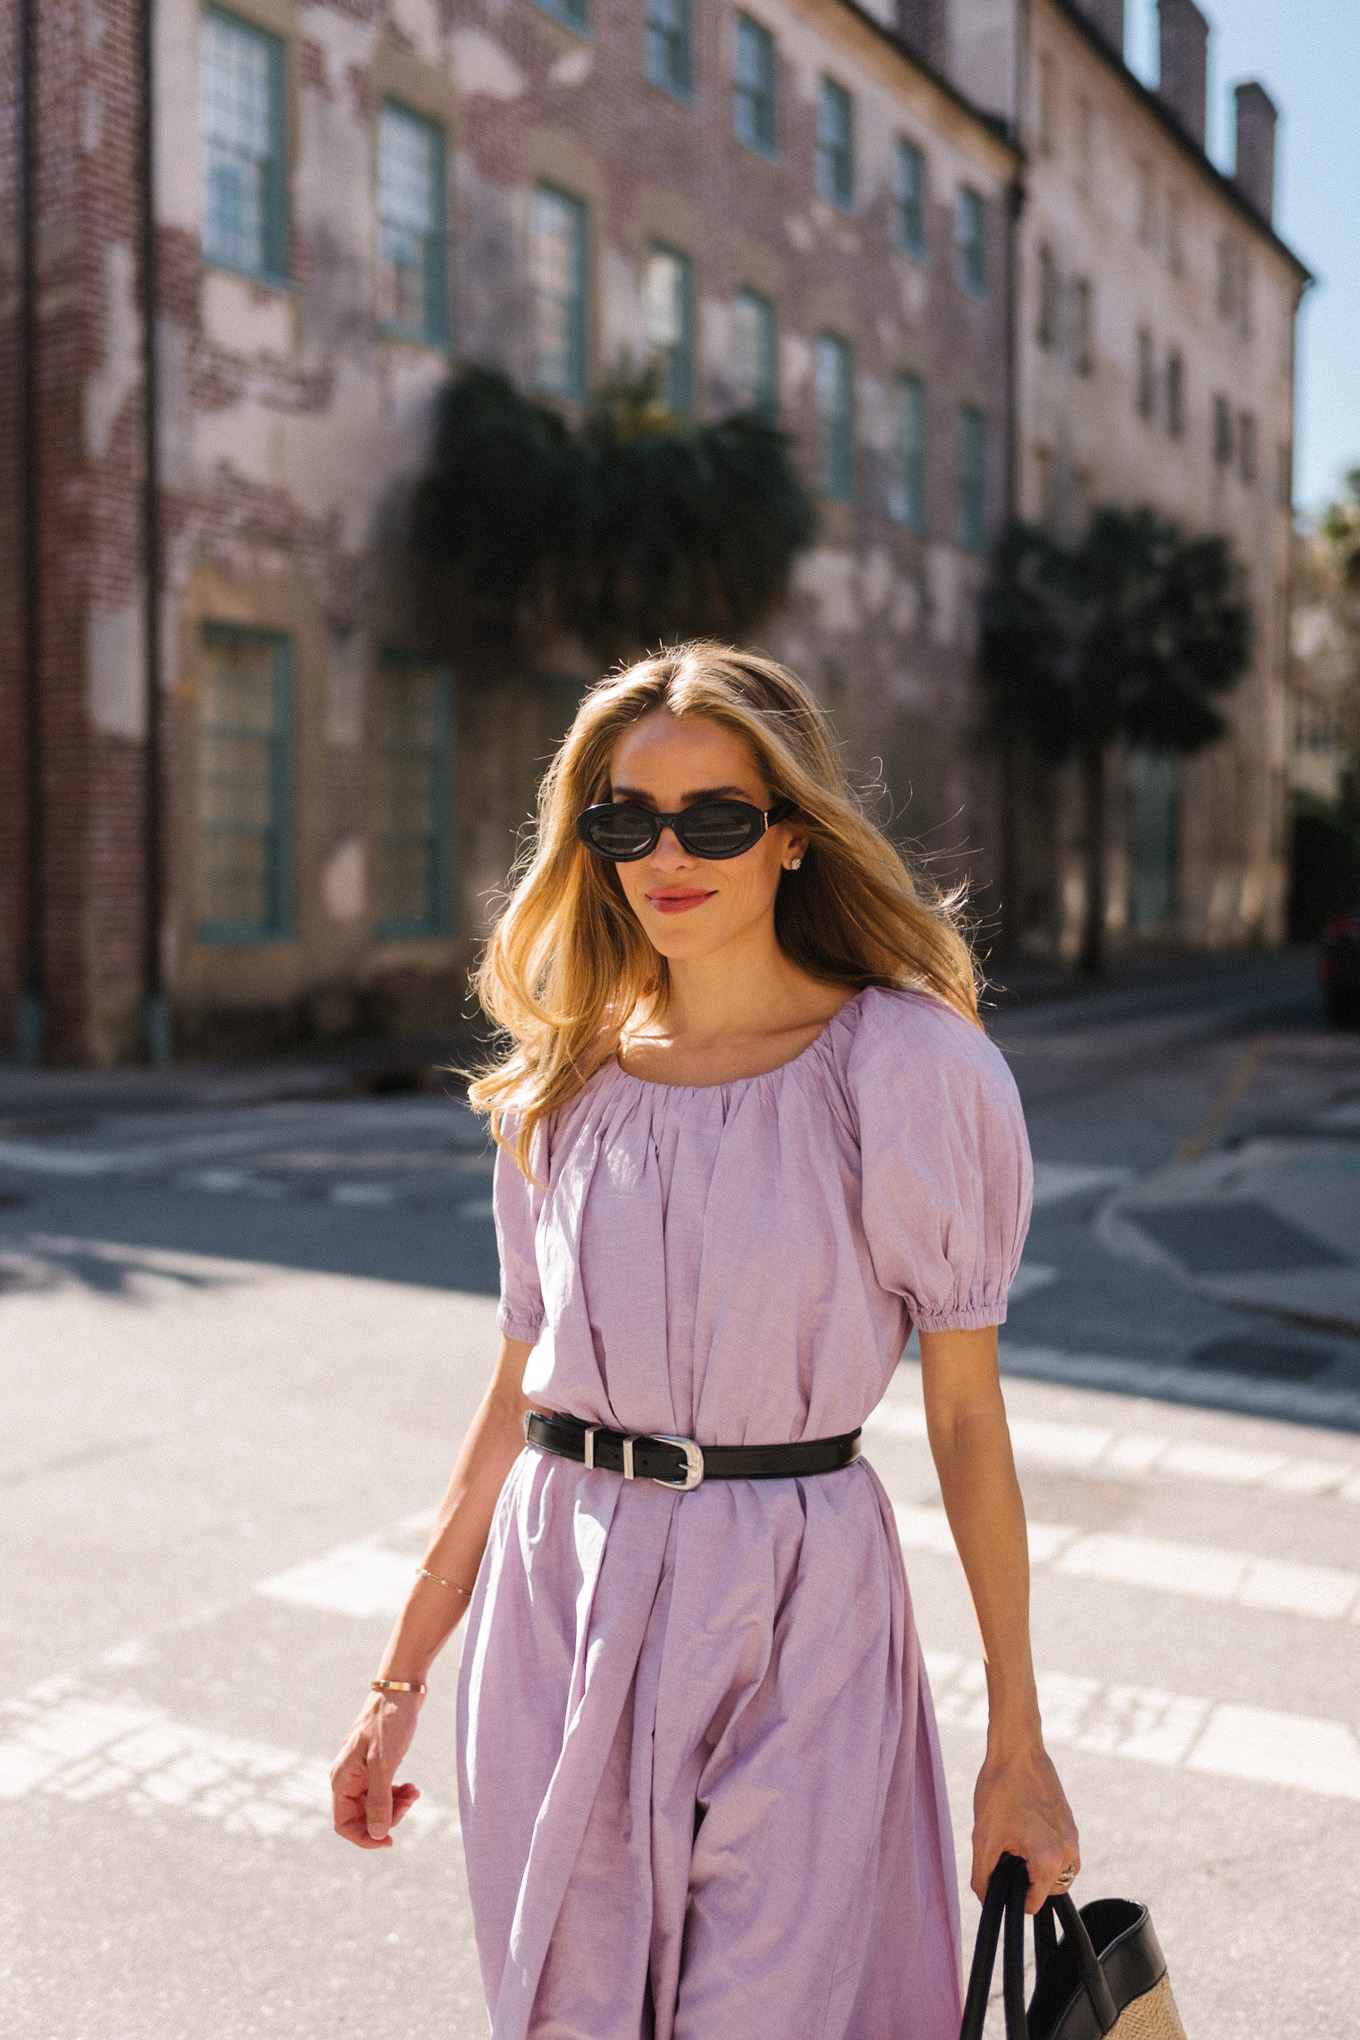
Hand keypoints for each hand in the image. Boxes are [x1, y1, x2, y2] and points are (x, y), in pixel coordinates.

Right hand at [330, 1691, 422, 1848]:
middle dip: (386, 1817)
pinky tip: (412, 1787)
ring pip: (374, 1805)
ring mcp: (362, 1771)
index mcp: (342, 1779)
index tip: (390, 1839)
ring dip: (395, 1806)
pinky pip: (383, 1791)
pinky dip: (398, 1793)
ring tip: (414, 1792)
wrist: (401, 1688)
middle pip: (361, 1817)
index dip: (365, 1837)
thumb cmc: (389, 1721)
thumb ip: (379, 1800)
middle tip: (410, 1802)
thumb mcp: (384, 1763)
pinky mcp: (376, 1764)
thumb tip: (378, 1834)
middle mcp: (348, 1777)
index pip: (344, 1824)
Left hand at [971, 1739, 1078, 1913]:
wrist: (1018, 1749)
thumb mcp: (984, 1837)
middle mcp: (1069, 1850)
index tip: (1000, 1877)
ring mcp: (1073, 1836)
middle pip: (1050, 1889)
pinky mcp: (1070, 1824)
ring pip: (1057, 1872)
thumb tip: (985, 1899)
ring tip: (1013, 1843)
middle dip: (1027, 1881)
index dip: (1013, 1897)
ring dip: (1037, 1868)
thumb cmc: (1001, 1788)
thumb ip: (983, 1876)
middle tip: (1006, 1855)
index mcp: (1050, 1858)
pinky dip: (1045, 1852)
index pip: (1035, 1902)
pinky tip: (1023, 1831)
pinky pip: (1061, 1852)